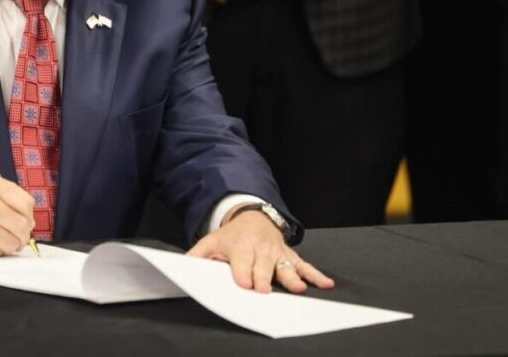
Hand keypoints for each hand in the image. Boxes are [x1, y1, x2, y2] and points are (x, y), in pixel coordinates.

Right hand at [0, 175, 34, 257]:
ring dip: (10, 245)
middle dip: (23, 235)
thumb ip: (12, 199)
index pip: (26, 204)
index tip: (24, 221)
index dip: (29, 216)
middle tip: (17, 237)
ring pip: (11, 243)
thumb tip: (31, 223)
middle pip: (21, 225)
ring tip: (0, 239)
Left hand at [187, 208, 333, 293]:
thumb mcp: (212, 241)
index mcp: (241, 247)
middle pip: (264, 266)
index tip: (245, 284)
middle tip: (264, 289)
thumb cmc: (231, 236)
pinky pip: (304, 265)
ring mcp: (277, 253)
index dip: (243, 273)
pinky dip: (315, 274)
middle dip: (264, 277)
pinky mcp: (290, 255)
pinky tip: (325, 283)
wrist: (253, 217)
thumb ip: (197, 254)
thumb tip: (182, 266)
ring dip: (292, 277)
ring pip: (285, 267)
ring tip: (298, 288)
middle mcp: (261, 250)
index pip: (242, 262)